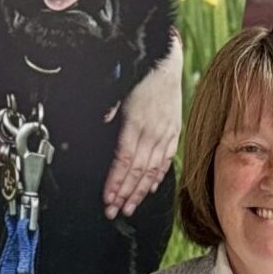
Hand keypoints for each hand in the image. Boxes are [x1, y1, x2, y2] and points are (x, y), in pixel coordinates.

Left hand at [102, 32, 183, 217]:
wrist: (166, 61)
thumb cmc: (140, 74)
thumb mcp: (118, 88)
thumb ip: (108, 109)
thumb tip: (98, 122)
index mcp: (136, 122)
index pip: (124, 160)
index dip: (116, 182)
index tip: (107, 199)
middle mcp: (153, 131)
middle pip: (138, 171)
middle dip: (125, 194)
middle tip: (114, 212)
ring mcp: (166, 133)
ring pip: (152, 170)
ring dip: (140, 191)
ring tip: (129, 207)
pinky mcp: (174, 132)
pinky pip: (167, 159)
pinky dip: (158, 176)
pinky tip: (150, 188)